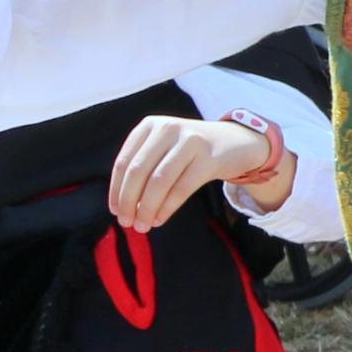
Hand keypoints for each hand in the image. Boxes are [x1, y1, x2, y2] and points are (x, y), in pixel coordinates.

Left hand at [110, 114, 274, 227]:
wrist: (236, 142)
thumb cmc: (192, 150)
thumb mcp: (165, 146)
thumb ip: (143, 164)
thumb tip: (121, 203)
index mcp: (150, 126)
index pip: (124, 162)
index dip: (116, 190)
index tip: (115, 211)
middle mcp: (168, 129)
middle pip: (139, 172)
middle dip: (129, 201)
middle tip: (126, 222)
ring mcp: (190, 142)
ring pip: (159, 182)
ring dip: (147, 208)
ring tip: (142, 225)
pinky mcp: (209, 158)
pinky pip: (182, 188)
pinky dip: (167, 208)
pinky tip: (160, 219)